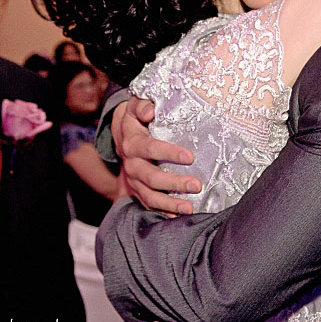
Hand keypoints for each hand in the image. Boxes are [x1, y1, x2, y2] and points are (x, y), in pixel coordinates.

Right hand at [112, 96, 199, 214]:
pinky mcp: (138, 191)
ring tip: (189, 208)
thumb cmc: (138, 118)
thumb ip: (142, 105)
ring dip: (169, 204)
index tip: (190, 157)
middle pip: (151, 177)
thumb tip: (150, 110)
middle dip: (174, 183)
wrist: (124, 135)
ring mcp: (134, 180)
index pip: (149, 148)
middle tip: (196, 185)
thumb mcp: (136, 106)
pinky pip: (149, 205)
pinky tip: (179, 216)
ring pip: (149, 196)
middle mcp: (131, 164)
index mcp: (132, 143)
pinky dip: (163, 212)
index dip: (168, 153)